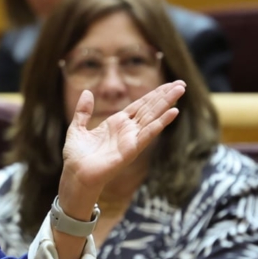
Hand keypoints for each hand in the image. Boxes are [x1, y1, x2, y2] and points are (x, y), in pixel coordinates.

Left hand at [59, 81, 185, 211]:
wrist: (75, 175)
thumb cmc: (77, 156)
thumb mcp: (77, 128)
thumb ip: (83, 111)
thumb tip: (86, 92)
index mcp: (117, 123)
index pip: (140, 104)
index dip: (154, 94)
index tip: (169, 84)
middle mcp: (127, 130)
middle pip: (150, 108)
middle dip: (165, 95)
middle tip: (181, 83)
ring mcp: (131, 140)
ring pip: (152, 118)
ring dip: (167, 104)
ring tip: (180, 91)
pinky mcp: (130, 150)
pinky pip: (147, 135)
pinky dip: (159, 124)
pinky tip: (172, 113)